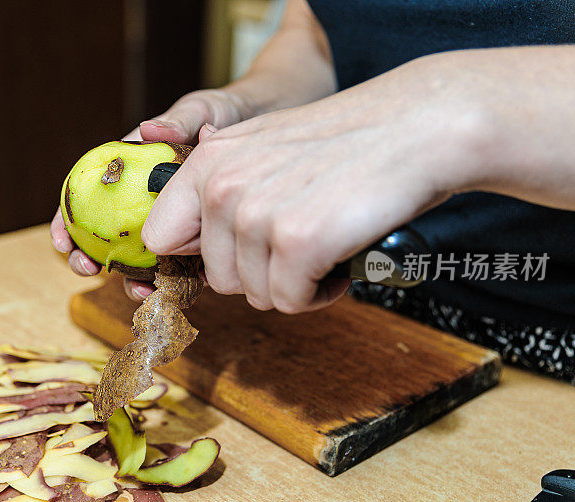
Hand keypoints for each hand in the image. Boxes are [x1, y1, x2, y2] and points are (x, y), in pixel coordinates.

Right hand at [51, 88, 250, 300]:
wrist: (268, 126)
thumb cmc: (226, 113)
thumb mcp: (200, 110)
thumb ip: (177, 120)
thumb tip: (147, 130)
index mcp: (133, 168)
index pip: (86, 193)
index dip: (67, 218)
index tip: (61, 240)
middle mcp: (145, 199)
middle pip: (103, 234)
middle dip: (87, 258)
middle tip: (86, 269)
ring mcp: (171, 221)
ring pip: (138, 258)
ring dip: (130, 279)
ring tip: (136, 289)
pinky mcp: (199, 239)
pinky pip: (180, 265)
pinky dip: (173, 282)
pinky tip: (172, 292)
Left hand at [142, 55, 491, 312]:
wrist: (415, 127)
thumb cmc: (345, 145)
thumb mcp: (263, 150)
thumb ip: (221, 191)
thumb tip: (195, 249)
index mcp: (207, 161)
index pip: (160, 238)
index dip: (198, 256)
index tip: (233, 254)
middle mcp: (222, 186)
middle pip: (216, 278)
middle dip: (259, 273)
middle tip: (299, 242)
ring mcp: (258, 215)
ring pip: (256, 295)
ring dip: (294, 282)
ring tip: (324, 242)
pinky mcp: (298, 243)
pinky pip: (292, 302)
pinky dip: (320, 292)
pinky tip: (339, 257)